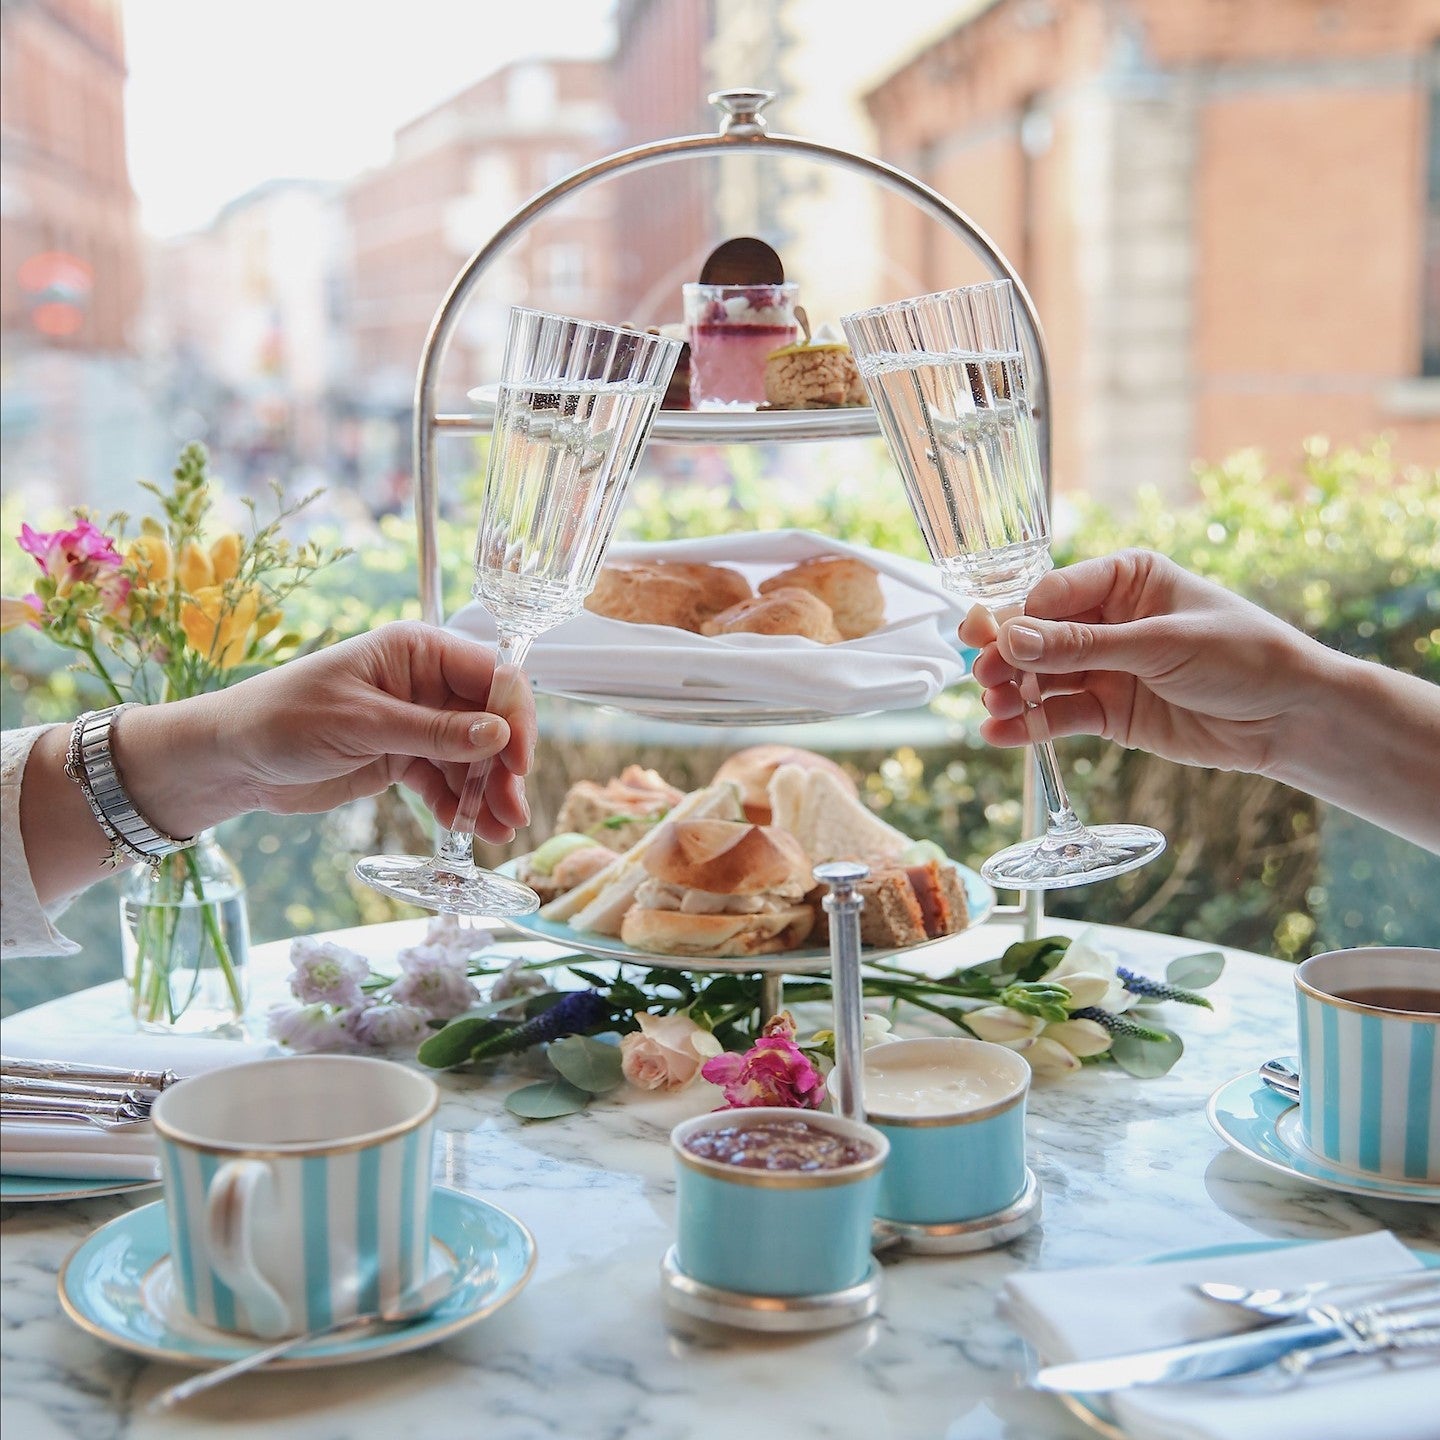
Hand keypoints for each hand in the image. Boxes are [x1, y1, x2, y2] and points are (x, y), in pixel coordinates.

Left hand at [134, 622, 535, 842]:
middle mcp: (423, 681)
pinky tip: (467, 829)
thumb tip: (499, 735)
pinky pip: (444, 779)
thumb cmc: (283, 720)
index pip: (490, 674)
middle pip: (489, 720)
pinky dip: (458, 804)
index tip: (519, 762)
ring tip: (500, 831)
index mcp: (416, 651)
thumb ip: (434, 731)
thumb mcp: (362, 724)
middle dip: (504, 766)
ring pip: (472, 755)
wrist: (230, 759)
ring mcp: (415, 721)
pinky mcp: (402, 756)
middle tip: (514, 810)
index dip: (514, 716)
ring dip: (487, 792)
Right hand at [959, 549, 1329, 775]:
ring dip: (1013, 692)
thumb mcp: (1160, 644)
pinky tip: (999, 734)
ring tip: (993, 707)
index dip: (1017, 616)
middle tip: (984, 677)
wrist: (1290, 717)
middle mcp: (1108, 620)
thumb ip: (1083, 646)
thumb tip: (1012, 638)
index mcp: (1124, 579)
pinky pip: (1059, 716)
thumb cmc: (1242, 656)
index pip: (1053, 592)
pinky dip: (1029, 725)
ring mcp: (1105, 667)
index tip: (988, 639)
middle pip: (1038, 636)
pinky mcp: (1109, 711)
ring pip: (1042, 677)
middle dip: (1008, 656)